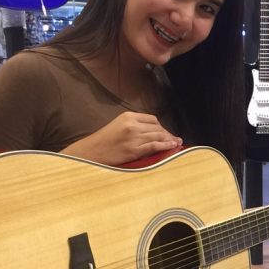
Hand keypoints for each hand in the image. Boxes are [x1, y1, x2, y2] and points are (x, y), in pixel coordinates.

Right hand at [60, 112, 181, 165]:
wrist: (92, 152)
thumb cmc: (104, 141)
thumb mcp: (117, 126)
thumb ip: (133, 125)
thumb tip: (151, 131)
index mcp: (128, 116)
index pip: (152, 119)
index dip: (161, 127)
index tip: (166, 133)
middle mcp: (132, 125)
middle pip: (157, 127)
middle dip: (168, 134)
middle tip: (175, 140)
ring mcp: (133, 137)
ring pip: (158, 136)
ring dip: (169, 140)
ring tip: (177, 144)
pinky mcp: (134, 149)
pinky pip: (154, 146)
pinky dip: (165, 146)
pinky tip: (172, 146)